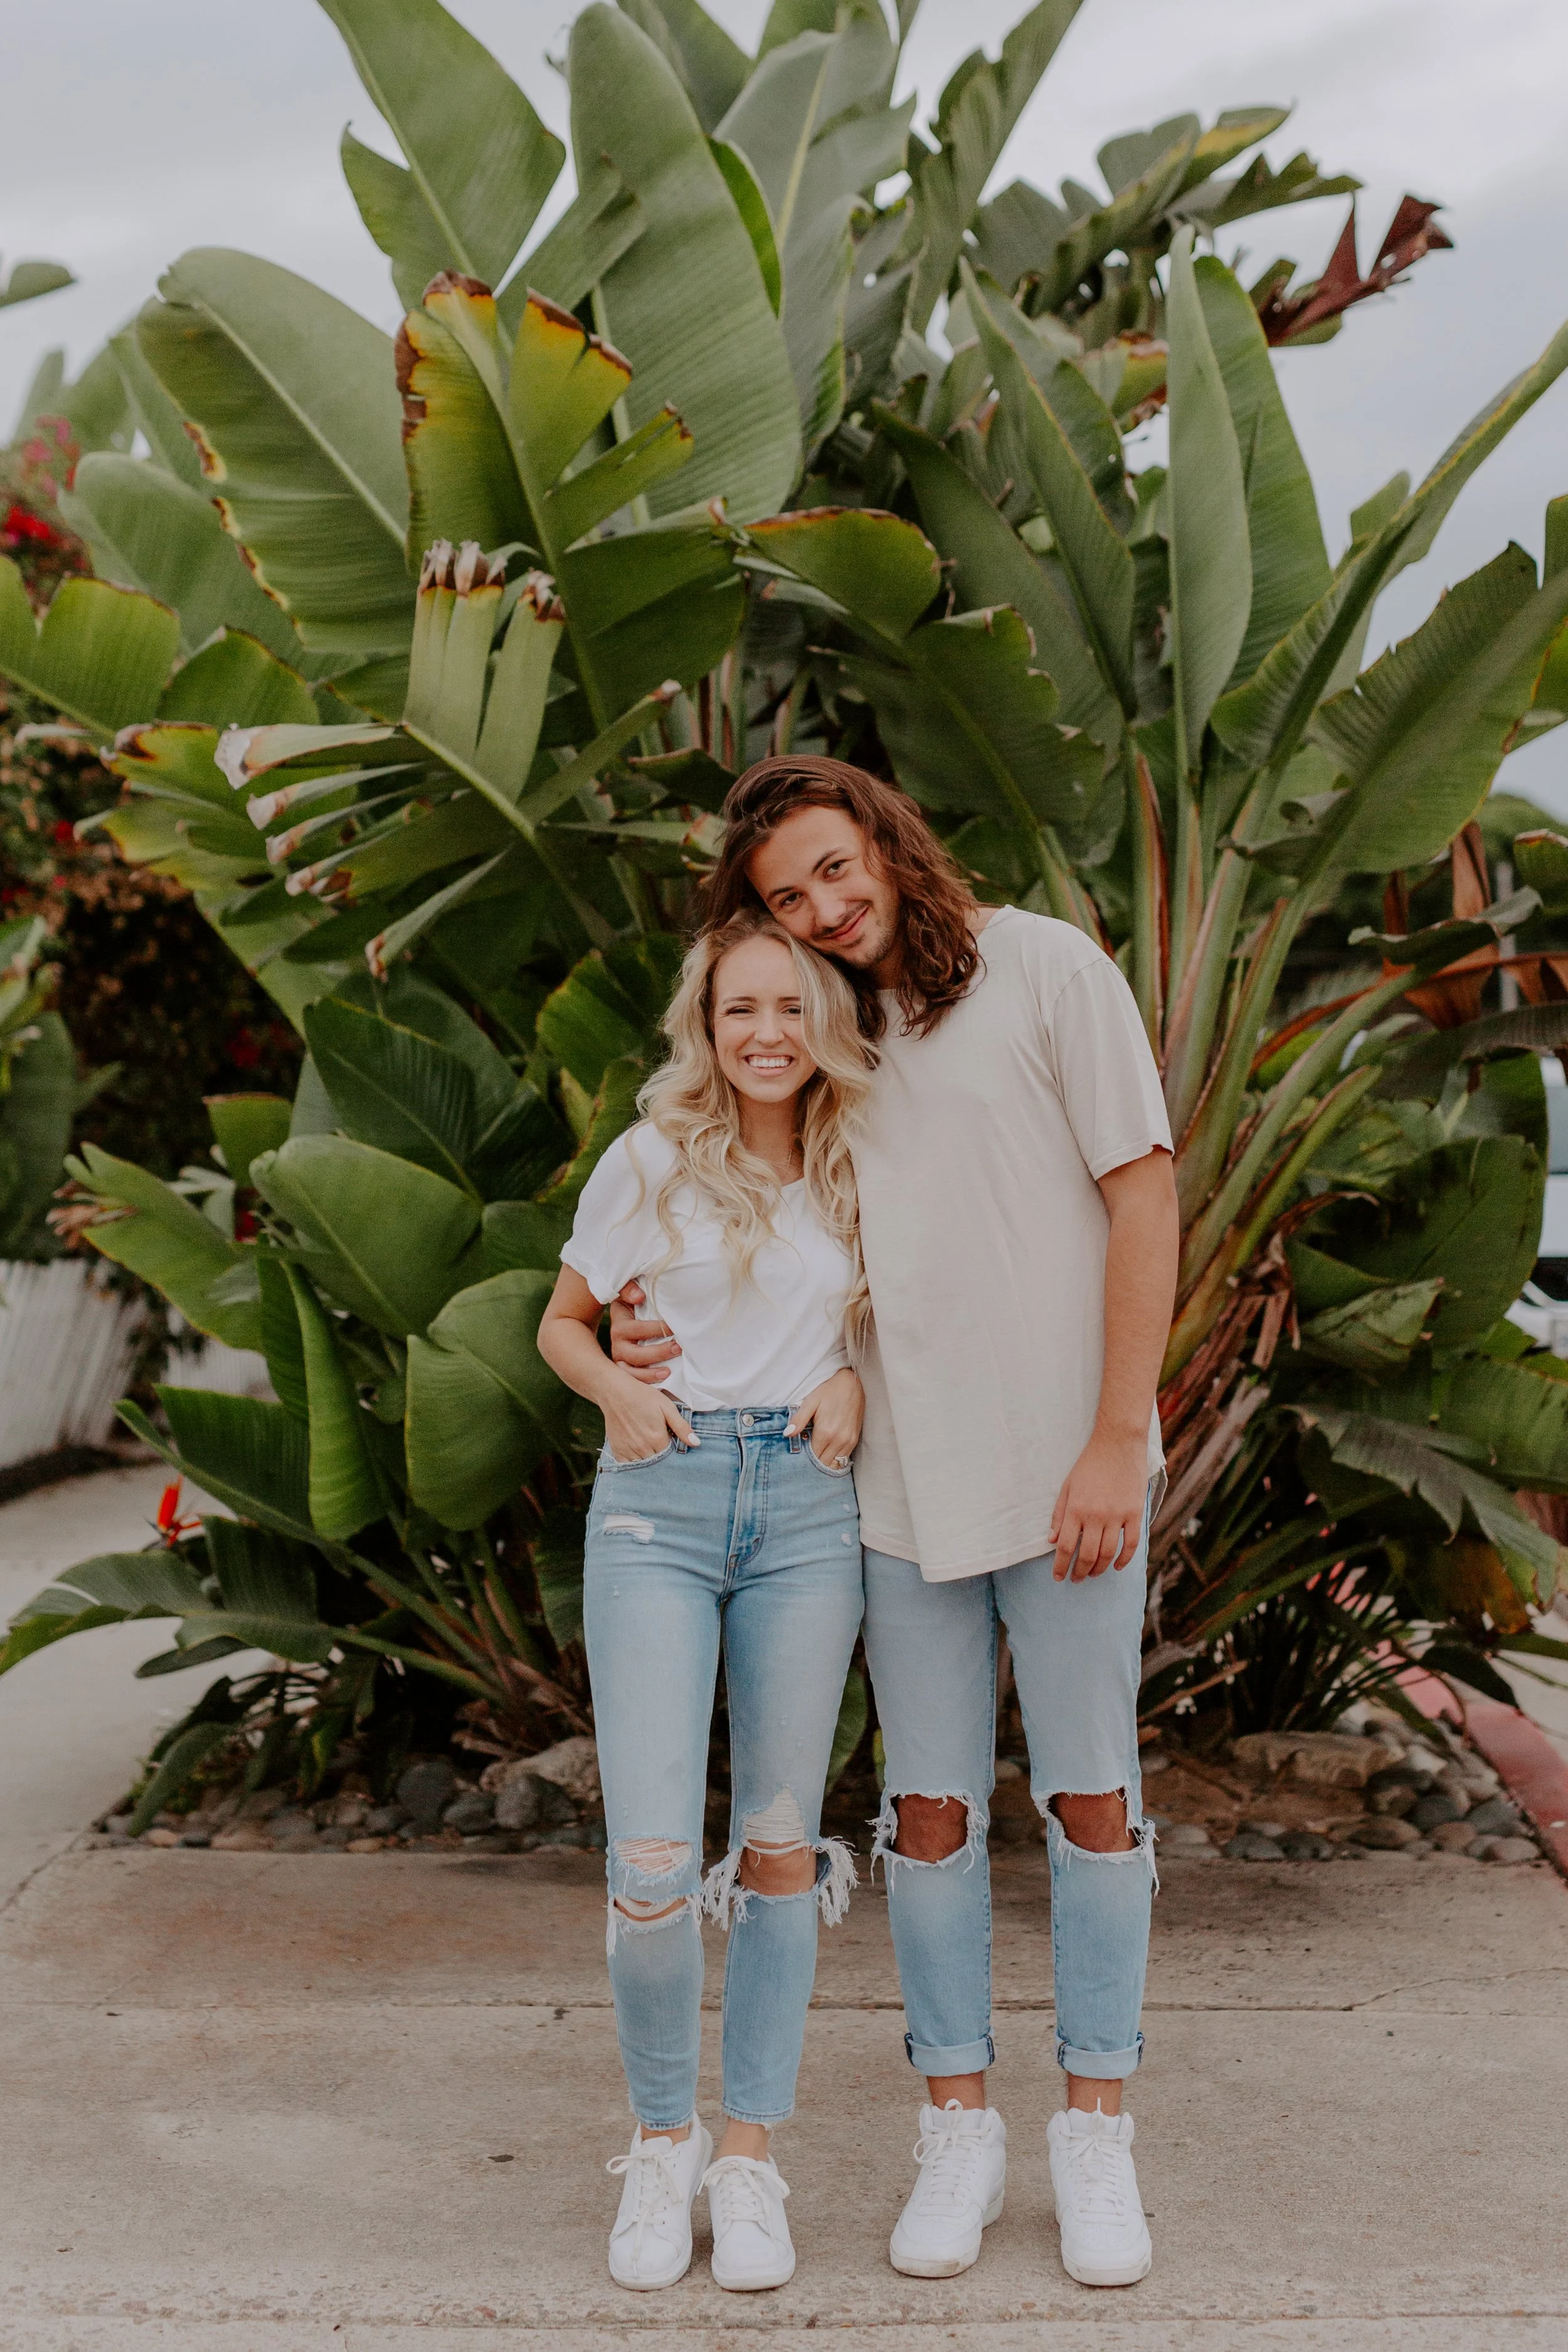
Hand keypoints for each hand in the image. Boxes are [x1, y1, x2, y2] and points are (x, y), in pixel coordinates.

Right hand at [602, 1371, 694, 1464]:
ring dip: (650, 1461)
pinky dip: (635, 1463)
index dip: (674, 1452)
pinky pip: (628, 1466)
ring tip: (651, 1449)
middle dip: (663, 1458)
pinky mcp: (617, 1450)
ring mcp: (629, 1450)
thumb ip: (681, 1427)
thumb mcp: (666, 1407)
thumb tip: (696, 1443)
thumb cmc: (642, 1396)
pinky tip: (639, 1454)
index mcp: (657, 1438)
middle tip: (662, 1447)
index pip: (671, 1456)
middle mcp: (643, 1447)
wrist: (615, 1392)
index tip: (674, 1445)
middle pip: (659, 1462)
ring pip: (645, 1465)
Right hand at [609, 1280, 682, 1386]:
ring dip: (650, 1373)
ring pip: (631, 1372)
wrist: (627, 1319)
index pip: (634, 1329)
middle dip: (658, 1352)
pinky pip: (634, 1382)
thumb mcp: (630, 1293)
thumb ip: (630, 1289)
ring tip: (669, 1371)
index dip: (654, 1329)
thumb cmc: (635, 1304)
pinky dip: (647, 1383)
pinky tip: (662, 1381)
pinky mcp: (626, 1371)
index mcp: (619, 1325)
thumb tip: (639, 1296)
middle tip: (678, 1347)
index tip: (673, 1326)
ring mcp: (620, 1359)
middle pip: (634, 1354)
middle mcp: (617, 1344)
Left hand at [786, 1368, 863, 1468]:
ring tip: (815, 1456)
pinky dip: (834, 1459)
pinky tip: (826, 1452)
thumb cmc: (829, 1391)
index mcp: (825, 1432)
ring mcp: (848, 1441)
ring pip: (834, 1463)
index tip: (797, 1455)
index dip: (803, 1458)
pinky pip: (844, 1458)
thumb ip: (799, 1419)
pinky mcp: (854, 1439)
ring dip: (824, 1462)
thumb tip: (787, 1434)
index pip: (812, 1456)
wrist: (852, 1383)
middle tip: (804, 1457)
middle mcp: (839, 1439)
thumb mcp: (811, 1401)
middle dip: (813, 1463)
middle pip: (823, 1463)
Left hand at [1049, 1431, 1146, 1580]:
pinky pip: (1131, 1544)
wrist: (1118, 1443)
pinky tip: (1117, 1566)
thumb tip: (1052, 1541)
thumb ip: (1059, 1515)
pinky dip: (1125, 1559)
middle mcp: (1096, 1515)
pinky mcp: (1135, 1513)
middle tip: (1076, 1579)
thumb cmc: (1089, 1464)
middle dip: (1079, 1572)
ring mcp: (1117, 1515)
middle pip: (1087, 1555)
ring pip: (1108, 1553)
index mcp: (1076, 1509)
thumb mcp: (1067, 1486)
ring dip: (1099, 1568)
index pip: (1066, 1547)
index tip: (1059, 1577)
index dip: (1061, 1566)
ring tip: (1092, 1574)